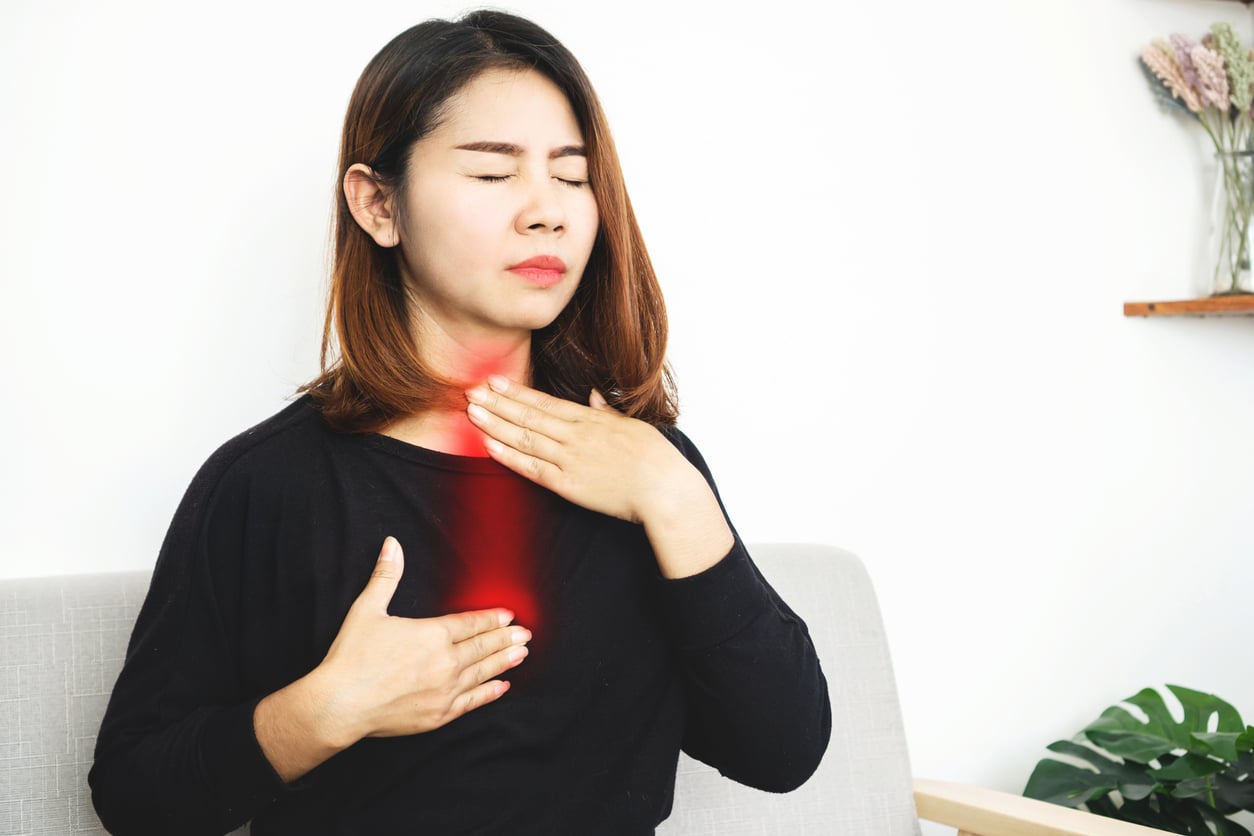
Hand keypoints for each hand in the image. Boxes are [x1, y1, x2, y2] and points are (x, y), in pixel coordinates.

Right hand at [315, 536, 530, 742]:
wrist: (340, 705)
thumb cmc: (351, 657)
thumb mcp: (367, 610)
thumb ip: (386, 576)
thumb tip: (393, 544)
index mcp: (432, 634)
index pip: (470, 623)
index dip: (490, 619)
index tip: (508, 615)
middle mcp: (445, 662)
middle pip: (482, 647)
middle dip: (505, 639)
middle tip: (525, 634)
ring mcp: (445, 690)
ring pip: (482, 673)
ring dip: (504, 662)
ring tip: (522, 654)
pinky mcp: (439, 715)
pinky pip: (472, 702)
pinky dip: (489, 693)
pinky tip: (502, 687)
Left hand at [464, 376, 697, 524]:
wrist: (665, 489)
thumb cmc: (655, 458)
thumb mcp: (631, 425)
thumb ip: (608, 411)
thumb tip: (596, 396)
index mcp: (591, 419)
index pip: (545, 402)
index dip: (517, 392)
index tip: (495, 381)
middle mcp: (576, 435)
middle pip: (528, 416)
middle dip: (497, 403)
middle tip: (471, 391)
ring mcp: (570, 459)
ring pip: (525, 438)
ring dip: (496, 424)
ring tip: (473, 412)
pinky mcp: (568, 485)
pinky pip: (532, 468)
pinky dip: (509, 456)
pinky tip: (489, 444)